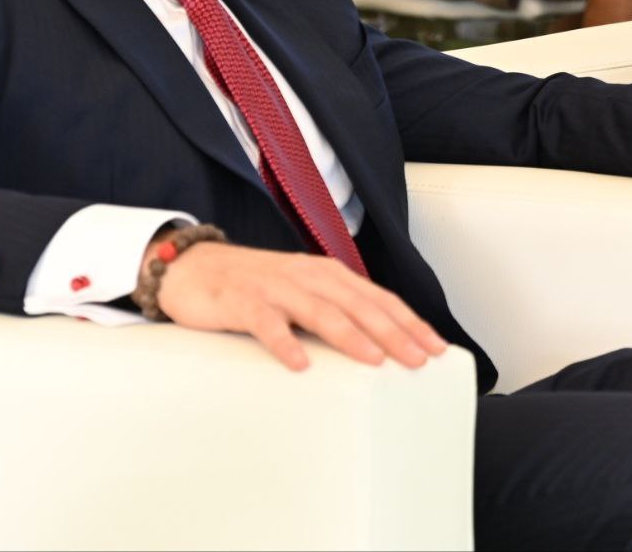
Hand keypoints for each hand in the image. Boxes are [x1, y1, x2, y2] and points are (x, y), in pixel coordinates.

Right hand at [152, 239, 448, 372]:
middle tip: (420, 360)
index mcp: (330, 276)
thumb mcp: (303, 293)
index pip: (380, 299)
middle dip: (394, 333)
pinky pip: (266, 323)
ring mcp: (277, 288)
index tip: (437, 348)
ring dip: (351, 336)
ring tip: (375, 360)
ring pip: (321, 312)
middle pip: (360, 305)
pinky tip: (299, 363)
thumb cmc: (256, 287)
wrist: (194, 267)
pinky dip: (284, 342)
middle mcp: (310, 277)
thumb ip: (336, 311)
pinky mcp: (243, 302)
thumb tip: (378, 343)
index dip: (410, 323)